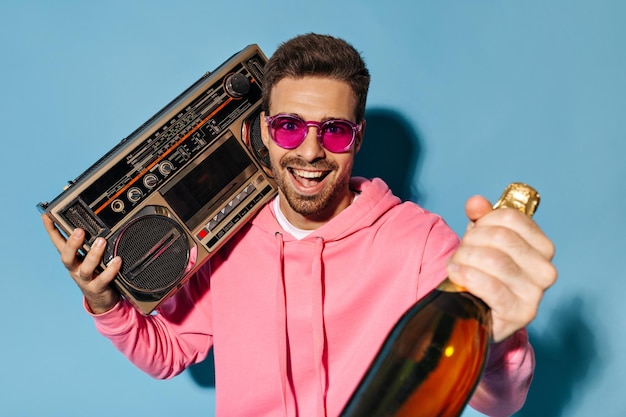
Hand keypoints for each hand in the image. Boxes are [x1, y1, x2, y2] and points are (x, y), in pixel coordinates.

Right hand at [42, 214, 121, 313]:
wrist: (101, 299)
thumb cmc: (95, 273)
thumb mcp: (88, 257)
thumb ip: (89, 243)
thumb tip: (91, 221)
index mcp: (72, 259)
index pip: (58, 243)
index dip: (51, 230)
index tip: (47, 215)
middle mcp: (75, 269)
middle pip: (67, 257)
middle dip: (72, 244)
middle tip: (79, 231)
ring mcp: (86, 279)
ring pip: (86, 268)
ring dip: (93, 254)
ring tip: (101, 242)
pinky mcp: (98, 288)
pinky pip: (104, 279)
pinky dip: (111, 270)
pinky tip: (117, 260)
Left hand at [446, 195, 556, 342]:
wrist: (478, 312)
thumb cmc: (483, 272)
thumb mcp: (482, 240)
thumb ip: (481, 217)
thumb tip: (476, 202)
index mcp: (542, 247)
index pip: (511, 217)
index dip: (484, 221)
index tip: (473, 231)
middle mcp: (545, 270)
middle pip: (501, 237)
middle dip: (471, 241)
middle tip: (461, 252)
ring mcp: (535, 293)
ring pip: (494, 260)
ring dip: (466, 260)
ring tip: (457, 266)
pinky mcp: (520, 313)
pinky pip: (491, 286)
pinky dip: (468, 276)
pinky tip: (457, 275)